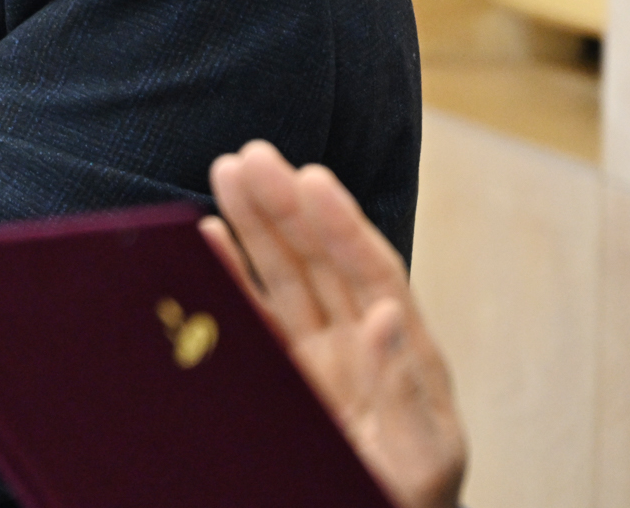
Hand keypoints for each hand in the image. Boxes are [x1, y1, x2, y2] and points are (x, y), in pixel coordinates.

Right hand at [202, 141, 466, 507]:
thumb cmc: (402, 506)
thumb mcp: (419, 459)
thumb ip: (404, 391)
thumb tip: (389, 316)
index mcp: (404, 358)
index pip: (372, 274)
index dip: (342, 225)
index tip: (311, 180)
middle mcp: (359, 347)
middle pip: (320, 261)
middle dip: (287, 206)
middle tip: (253, 156)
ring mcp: (317, 360)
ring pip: (284, 276)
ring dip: (257, 224)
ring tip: (228, 172)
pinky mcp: (279, 379)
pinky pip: (252, 316)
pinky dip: (230, 275)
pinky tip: (210, 235)